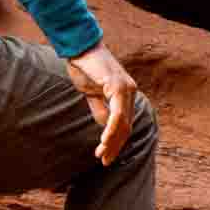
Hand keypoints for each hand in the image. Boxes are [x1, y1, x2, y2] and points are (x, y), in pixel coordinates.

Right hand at [66, 43, 140, 164]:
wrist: (79, 48)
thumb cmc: (84, 68)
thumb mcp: (93, 95)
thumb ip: (101, 110)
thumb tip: (107, 129)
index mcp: (126, 94)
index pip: (125, 124)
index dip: (115, 142)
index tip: (104, 156)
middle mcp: (131, 91)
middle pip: (127, 126)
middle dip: (115, 146)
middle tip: (104, 161)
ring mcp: (126, 88)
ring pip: (123, 123)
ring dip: (112, 141)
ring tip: (102, 155)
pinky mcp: (118, 86)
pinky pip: (117, 113)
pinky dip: (111, 128)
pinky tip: (104, 140)